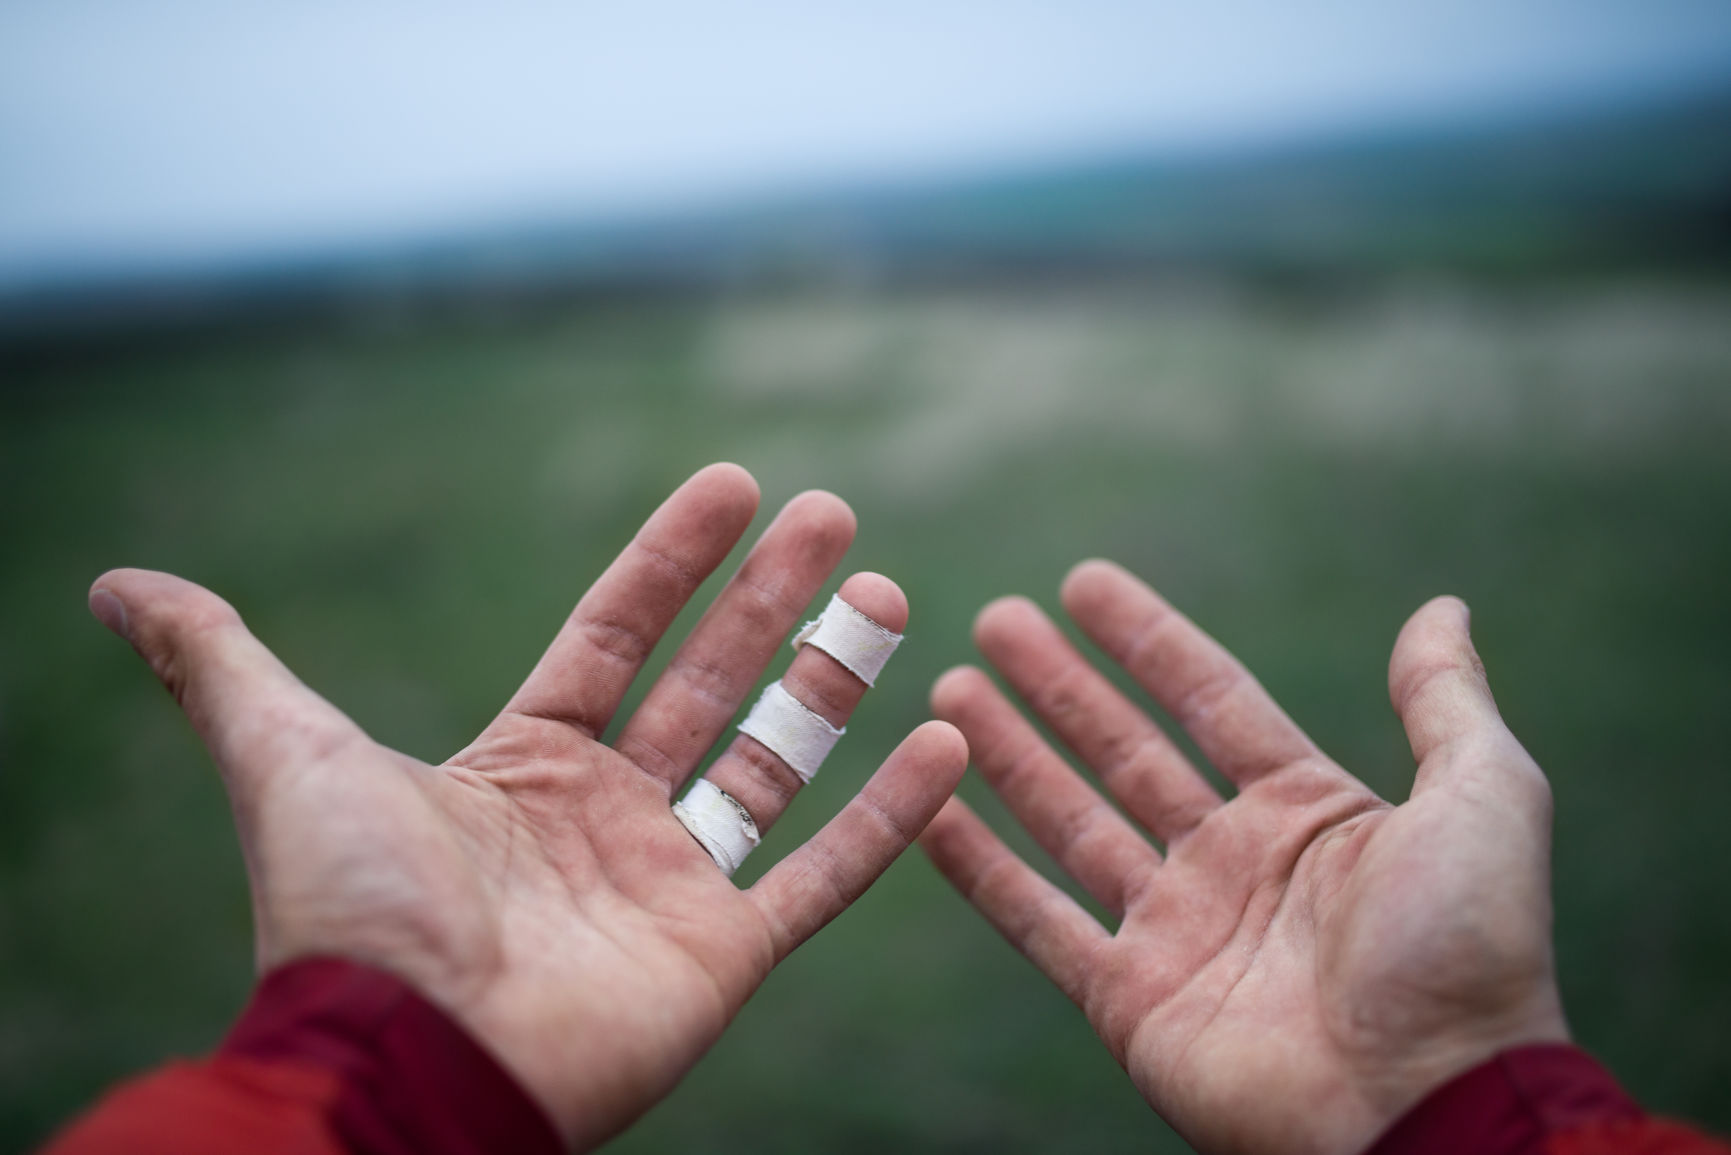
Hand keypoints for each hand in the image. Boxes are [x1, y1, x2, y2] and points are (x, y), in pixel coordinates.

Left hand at [88, 463, 966, 1150]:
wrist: (401, 1058)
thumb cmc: (349, 911)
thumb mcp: (285, 757)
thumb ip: (221, 668)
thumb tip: (116, 586)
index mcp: (525, 766)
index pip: (616, 637)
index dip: (672, 561)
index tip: (733, 483)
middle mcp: (607, 817)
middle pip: (710, 683)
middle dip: (774, 600)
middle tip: (838, 516)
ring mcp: (673, 883)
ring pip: (777, 762)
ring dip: (836, 680)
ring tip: (888, 596)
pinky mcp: (724, 954)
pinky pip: (826, 875)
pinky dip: (891, 817)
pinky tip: (947, 746)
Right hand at [920, 560, 1568, 1154]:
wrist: (1429, 1105)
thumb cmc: (1465, 951)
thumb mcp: (1484, 797)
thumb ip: (1444, 702)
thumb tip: (1441, 607)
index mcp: (1308, 812)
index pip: (1208, 700)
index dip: (1147, 640)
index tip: (1081, 583)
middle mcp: (1232, 864)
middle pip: (1124, 751)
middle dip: (1059, 687)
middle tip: (992, 622)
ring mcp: (1177, 932)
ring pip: (1070, 824)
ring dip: (1008, 758)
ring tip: (950, 691)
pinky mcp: (1132, 1001)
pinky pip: (1039, 922)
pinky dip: (981, 870)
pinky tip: (931, 813)